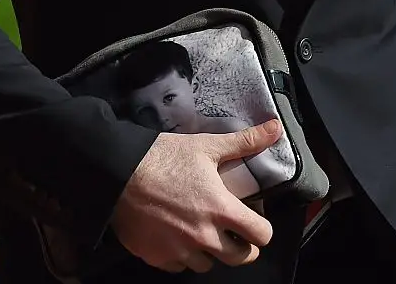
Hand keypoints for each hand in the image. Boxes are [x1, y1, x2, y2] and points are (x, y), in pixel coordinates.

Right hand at [111, 119, 281, 272]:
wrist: (120, 172)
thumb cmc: (165, 157)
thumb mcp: (207, 146)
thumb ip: (244, 142)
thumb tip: (275, 128)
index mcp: (220, 210)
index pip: (261, 236)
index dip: (263, 229)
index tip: (255, 220)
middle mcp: (204, 237)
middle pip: (240, 258)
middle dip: (242, 246)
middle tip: (233, 229)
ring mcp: (180, 251)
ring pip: (209, 265)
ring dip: (211, 251)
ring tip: (202, 229)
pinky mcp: (158, 258)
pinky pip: (180, 267)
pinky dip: (183, 255)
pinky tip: (177, 235)